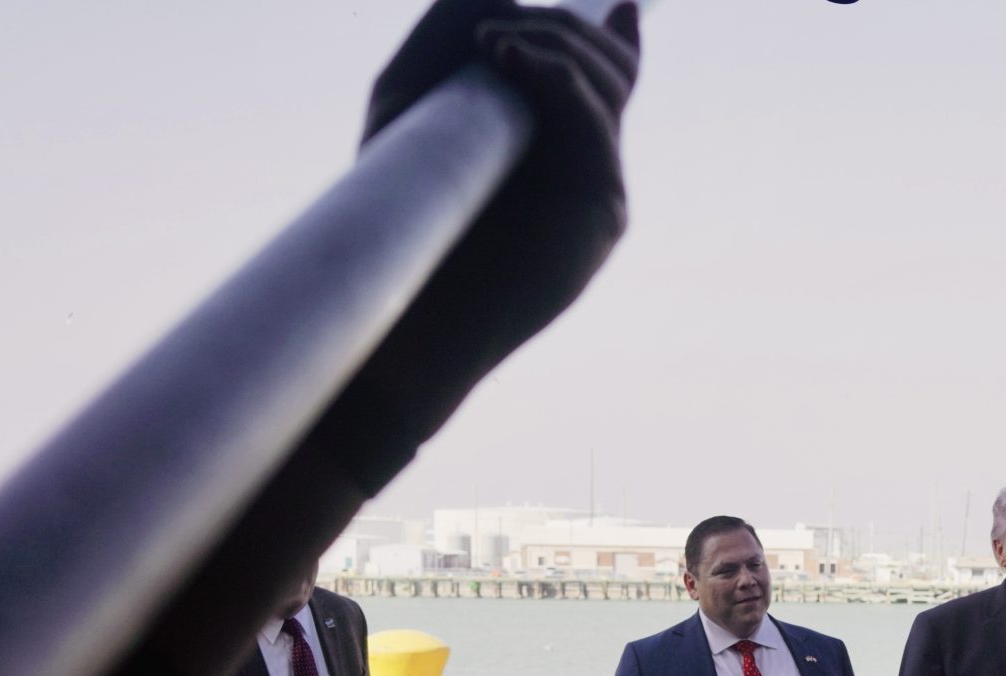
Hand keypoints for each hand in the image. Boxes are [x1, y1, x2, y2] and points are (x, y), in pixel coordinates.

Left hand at [316, 0, 639, 491]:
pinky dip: (556, 79)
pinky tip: (507, 59)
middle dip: (560, 25)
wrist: (405, 316)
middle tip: (494, 33)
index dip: (606, 32)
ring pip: (607, 84)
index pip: (600, 73)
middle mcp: (584, 165)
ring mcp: (600, 190)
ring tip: (492, 46)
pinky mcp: (600, 214)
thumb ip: (453, 35)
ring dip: (554, 44)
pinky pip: (595, 122)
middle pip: (609, 65)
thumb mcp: (413, 99)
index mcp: (549, 142)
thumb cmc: (397, 216)